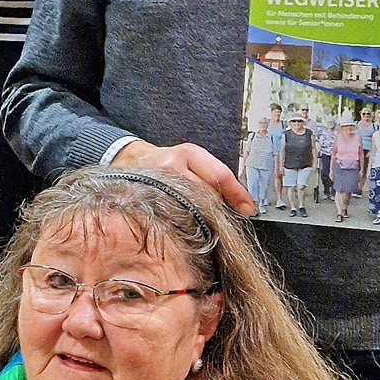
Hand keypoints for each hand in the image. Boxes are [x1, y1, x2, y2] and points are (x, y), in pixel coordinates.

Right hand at [111, 138, 253, 215]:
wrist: (132, 161)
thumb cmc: (167, 162)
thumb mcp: (192, 159)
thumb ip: (215, 176)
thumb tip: (242, 204)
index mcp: (188, 154)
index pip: (219, 175)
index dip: (237, 194)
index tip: (248, 208)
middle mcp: (172, 167)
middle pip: (206, 194)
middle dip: (219, 208)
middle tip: (226, 219)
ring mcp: (158, 184)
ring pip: (191, 207)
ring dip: (202, 217)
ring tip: (206, 223)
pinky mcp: (148, 198)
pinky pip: (173, 215)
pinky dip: (184, 222)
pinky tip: (187, 225)